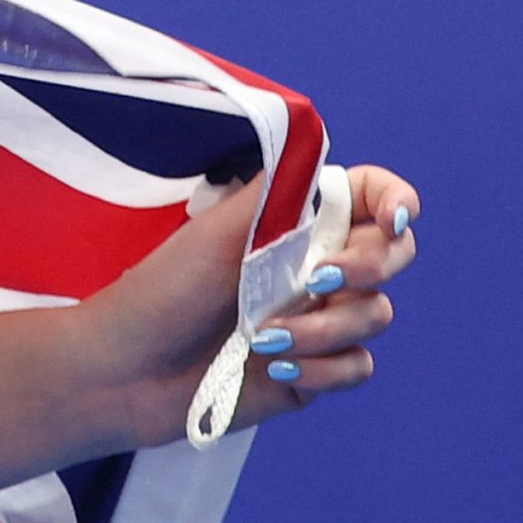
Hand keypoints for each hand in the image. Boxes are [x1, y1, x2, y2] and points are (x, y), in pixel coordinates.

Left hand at [86, 163, 420, 448]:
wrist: (127, 370)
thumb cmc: (163, 290)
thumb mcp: (217, 229)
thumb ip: (277, 193)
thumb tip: (325, 152)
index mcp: (294, 223)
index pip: (369, 197)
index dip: (395, 200)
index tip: (393, 218)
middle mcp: (314, 267)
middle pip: (392, 256)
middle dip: (367, 267)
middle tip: (315, 280)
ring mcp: (318, 320)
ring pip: (375, 314)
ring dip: (326, 327)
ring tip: (263, 337)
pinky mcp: (315, 370)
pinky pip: (358, 366)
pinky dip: (326, 368)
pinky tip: (279, 368)